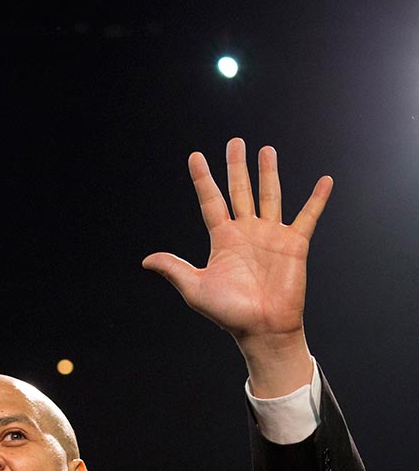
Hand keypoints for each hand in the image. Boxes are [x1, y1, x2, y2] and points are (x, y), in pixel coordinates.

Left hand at [142, 138, 328, 395]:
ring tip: (267, 150)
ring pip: (270, 196)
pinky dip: (317, 199)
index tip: (195, 157)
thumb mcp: (195, 288)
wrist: (262, 328)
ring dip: (268, 173)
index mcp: (223, 240)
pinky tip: (324, 180)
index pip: (211, 201)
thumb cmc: (229, 312)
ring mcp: (272, 235)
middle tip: (235, 141)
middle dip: (237, 167)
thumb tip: (146, 260)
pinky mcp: (295, 244)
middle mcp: (247, 232)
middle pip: (240, 191)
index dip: (203, 180)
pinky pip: (308, 216)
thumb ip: (174, 268)